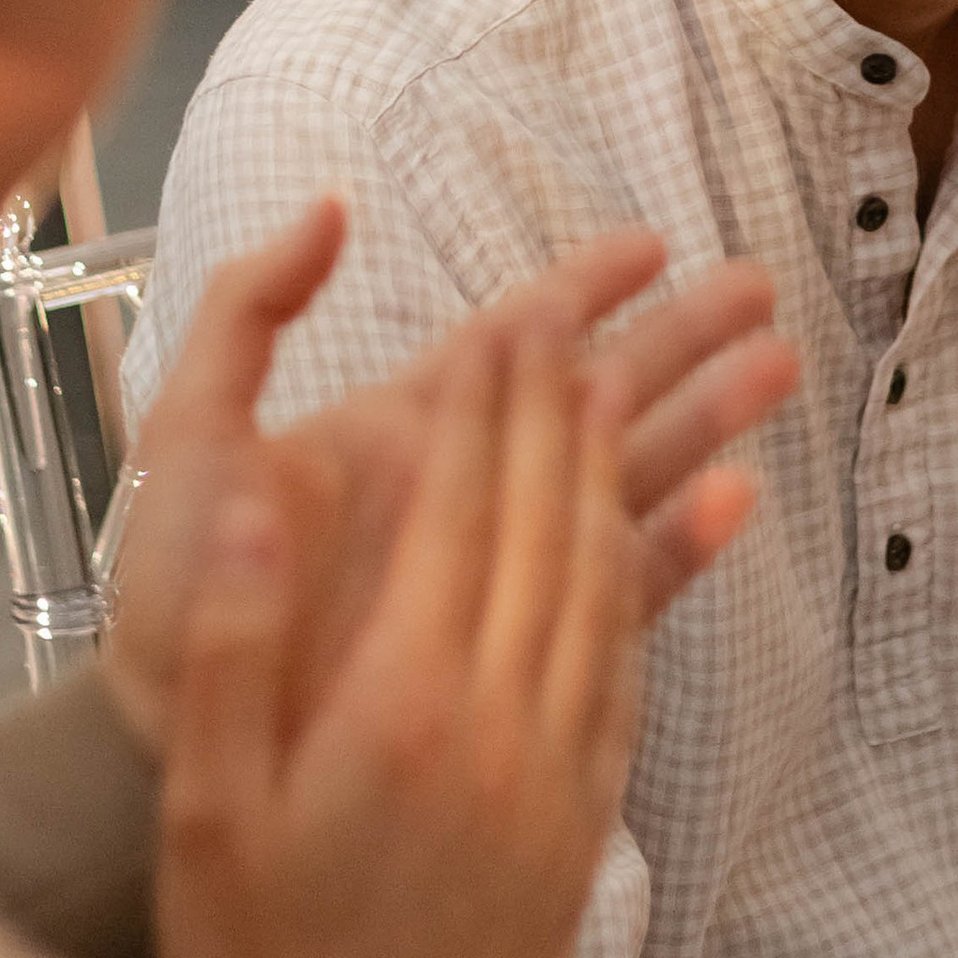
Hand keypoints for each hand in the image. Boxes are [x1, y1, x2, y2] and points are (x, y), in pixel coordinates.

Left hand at [103, 209, 797, 755]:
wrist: (179, 750)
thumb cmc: (176, 597)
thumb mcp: (192, 434)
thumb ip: (249, 312)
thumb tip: (334, 207)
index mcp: (408, 427)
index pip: (519, 339)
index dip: (587, 284)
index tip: (655, 241)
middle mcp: (471, 487)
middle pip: (599, 392)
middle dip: (679, 337)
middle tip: (761, 288)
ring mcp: (502, 569)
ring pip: (630, 473)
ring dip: (704, 418)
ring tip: (782, 367)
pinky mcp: (520, 652)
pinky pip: (620, 589)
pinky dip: (682, 543)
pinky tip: (740, 501)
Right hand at [157, 318, 639, 957]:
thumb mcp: (208, 814)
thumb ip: (232, 649)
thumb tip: (252, 502)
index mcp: (402, 706)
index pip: (460, 518)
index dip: (485, 414)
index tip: (507, 325)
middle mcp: (501, 725)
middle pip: (546, 532)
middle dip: (558, 414)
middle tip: (575, 322)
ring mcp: (559, 776)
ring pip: (602, 590)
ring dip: (614, 483)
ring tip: (625, 394)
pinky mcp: (587, 827)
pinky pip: (627, 675)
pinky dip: (643, 588)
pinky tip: (647, 547)